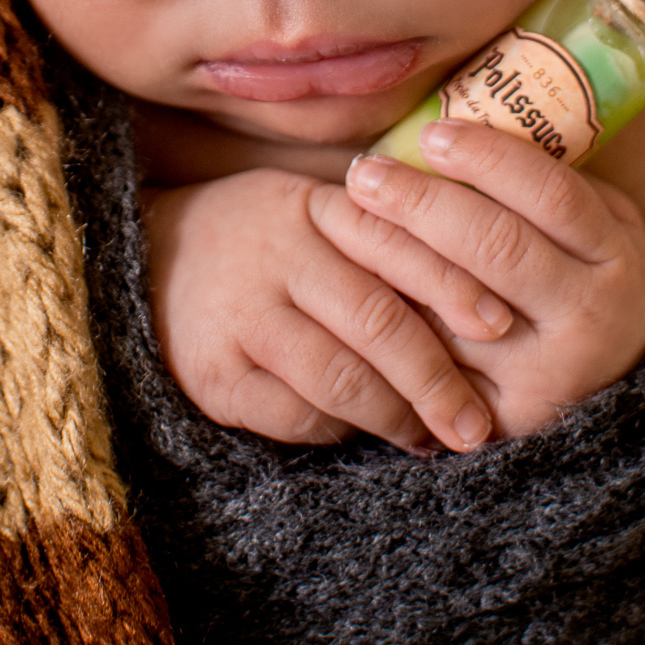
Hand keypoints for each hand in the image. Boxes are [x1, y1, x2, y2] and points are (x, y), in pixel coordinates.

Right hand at [141, 166, 516, 452]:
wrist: (144, 260)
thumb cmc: (259, 239)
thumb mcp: (312, 212)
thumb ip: (378, 235)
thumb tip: (485, 291)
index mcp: (311, 207)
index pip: (395, 243)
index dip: (452, 284)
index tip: (501, 324)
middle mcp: (277, 254)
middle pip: (377, 320)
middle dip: (436, 378)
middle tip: (475, 422)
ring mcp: (241, 314)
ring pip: (340, 376)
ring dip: (394, 415)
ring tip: (427, 436)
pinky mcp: (214, 373)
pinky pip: (294, 415)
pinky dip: (336, 430)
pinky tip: (357, 433)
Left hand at [329, 120, 644, 437]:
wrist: (620, 391)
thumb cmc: (588, 278)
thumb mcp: (599, 226)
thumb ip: (548, 184)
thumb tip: (463, 121)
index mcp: (616, 258)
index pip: (550, 195)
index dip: (487, 158)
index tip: (432, 133)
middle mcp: (588, 320)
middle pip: (495, 247)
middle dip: (421, 202)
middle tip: (365, 171)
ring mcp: (544, 377)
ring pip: (452, 309)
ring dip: (389, 256)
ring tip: (344, 212)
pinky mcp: (500, 420)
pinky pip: (432, 362)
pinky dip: (391, 317)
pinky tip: (353, 279)